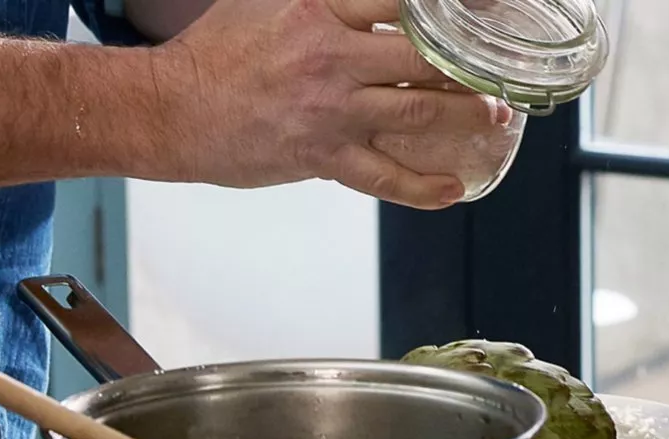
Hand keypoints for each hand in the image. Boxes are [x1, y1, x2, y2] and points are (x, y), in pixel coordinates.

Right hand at [146, 0, 510, 206]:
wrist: (170, 109)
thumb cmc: (214, 53)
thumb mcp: (266, 0)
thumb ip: (322, 0)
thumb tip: (365, 4)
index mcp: (321, 10)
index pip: (404, 1)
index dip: (450, 7)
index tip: (483, 10)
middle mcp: (332, 57)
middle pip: (423, 55)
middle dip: (469, 64)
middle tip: (499, 69)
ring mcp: (330, 110)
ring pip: (416, 111)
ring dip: (463, 115)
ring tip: (494, 117)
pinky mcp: (321, 155)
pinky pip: (384, 176)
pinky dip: (423, 187)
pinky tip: (452, 189)